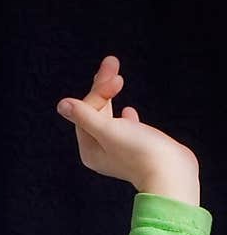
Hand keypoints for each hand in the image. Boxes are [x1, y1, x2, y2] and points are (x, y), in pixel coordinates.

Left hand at [57, 56, 199, 195]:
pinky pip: (125, 129)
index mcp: (89, 149)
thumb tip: (62, 105)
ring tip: (118, 77)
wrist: (171, 173)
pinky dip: (125, 118)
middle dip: (103, 87)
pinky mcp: (137, 148)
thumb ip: (85, 116)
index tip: (117, 77)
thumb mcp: (108, 131)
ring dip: (112, 97)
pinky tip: (129, 112)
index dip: (99, 91)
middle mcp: (100, 151)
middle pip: (96, 113)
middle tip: (112, 61)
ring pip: (109, 117)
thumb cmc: (139, 152)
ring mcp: (118, 150)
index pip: (86, 111)